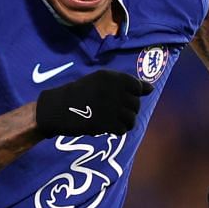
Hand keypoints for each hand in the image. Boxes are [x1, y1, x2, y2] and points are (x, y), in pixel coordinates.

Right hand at [35, 70, 151, 135]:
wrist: (57, 108)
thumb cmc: (79, 94)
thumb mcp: (100, 81)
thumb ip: (126, 84)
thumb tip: (151, 89)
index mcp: (110, 77)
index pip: (136, 87)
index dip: (133, 95)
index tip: (123, 99)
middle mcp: (112, 90)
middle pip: (135, 104)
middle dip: (128, 110)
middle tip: (113, 112)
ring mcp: (109, 107)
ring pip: (131, 118)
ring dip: (124, 122)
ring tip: (112, 120)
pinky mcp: (104, 123)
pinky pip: (122, 129)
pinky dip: (117, 130)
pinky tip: (108, 127)